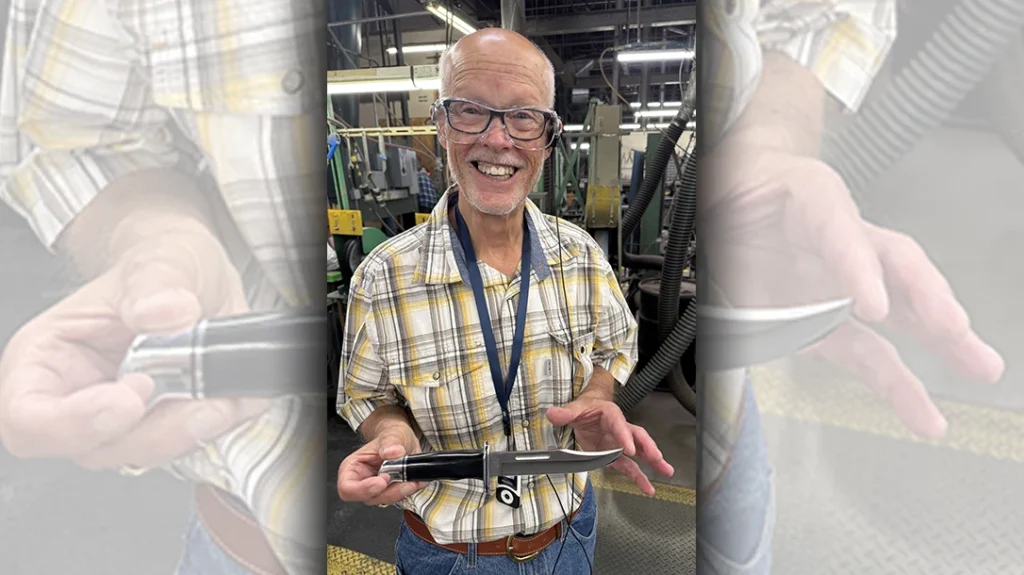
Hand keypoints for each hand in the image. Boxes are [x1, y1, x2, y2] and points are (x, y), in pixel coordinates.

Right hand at [0, 220, 270, 469]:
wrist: (193, 275)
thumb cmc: (156, 266)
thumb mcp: (160, 257)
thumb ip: (155, 282)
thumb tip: (163, 311)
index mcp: (44, 357)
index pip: (27, 417)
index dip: (75, 422)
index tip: (133, 396)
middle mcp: (74, 399)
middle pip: (94, 448)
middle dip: (155, 432)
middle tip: (200, 402)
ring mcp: (120, 421)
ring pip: (145, 452)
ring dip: (192, 431)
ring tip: (224, 395)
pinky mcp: (164, 426)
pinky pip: (188, 444)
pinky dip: (216, 424)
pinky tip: (234, 396)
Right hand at [337, 423, 427, 505]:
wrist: (402, 441)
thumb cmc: (390, 438)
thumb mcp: (391, 434)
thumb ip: (390, 442)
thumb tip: (392, 452)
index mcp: (352, 468)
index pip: (347, 488)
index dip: (363, 489)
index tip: (382, 481)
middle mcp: (361, 482)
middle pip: (369, 498)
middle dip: (389, 492)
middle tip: (405, 481)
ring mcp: (376, 491)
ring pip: (385, 500)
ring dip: (401, 492)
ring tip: (412, 479)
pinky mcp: (390, 494)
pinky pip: (399, 499)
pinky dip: (408, 491)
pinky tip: (414, 480)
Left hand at [546, 397, 673, 495]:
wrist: (587, 411)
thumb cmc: (586, 408)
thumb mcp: (576, 408)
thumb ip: (566, 413)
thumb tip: (553, 414)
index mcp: (611, 415)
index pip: (619, 425)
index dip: (625, 437)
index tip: (630, 450)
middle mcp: (620, 429)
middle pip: (638, 437)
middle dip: (648, 448)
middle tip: (658, 458)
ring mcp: (620, 444)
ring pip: (640, 453)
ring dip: (653, 462)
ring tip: (667, 471)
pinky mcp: (616, 456)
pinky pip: (629, 467)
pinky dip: (639, 477)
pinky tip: (648, 487)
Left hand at [703, 137, 1004, 438]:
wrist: (743, 187)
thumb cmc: (743, 189)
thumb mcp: (726, 195)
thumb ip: (730, 241)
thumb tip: (736, 302)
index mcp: (813, 200)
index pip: (840, 233)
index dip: (858, 269)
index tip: (871, 305)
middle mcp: (839, 243)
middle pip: (896, 267)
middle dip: (928, 299)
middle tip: (953, 329)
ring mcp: (841, 282)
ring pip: (897, 311)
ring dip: (937, 343)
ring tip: (980, 369)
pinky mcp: (828, 320)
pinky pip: (866, 350)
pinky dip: (892, 380)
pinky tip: (919, 408)